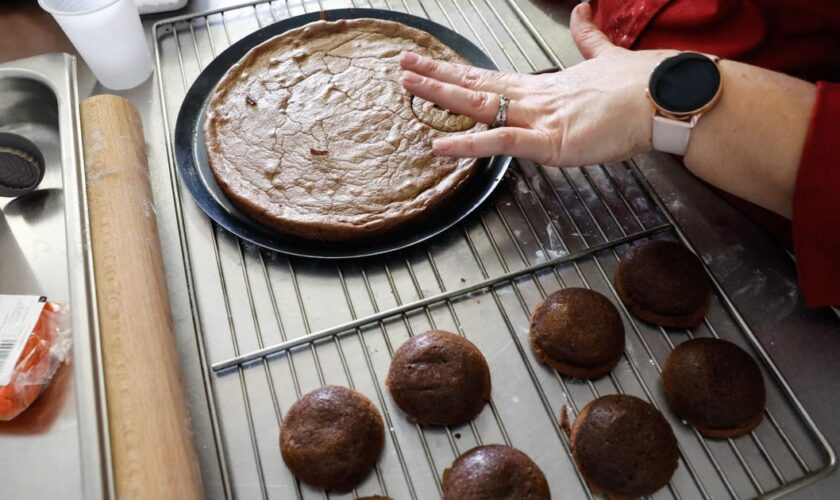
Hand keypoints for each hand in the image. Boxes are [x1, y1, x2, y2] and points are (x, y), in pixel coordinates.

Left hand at [399, 3, 675, 166]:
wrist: (664, 96)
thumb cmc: (639, 84)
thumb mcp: (606, 57)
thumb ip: (587, 38)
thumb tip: (583, 10)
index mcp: (544, 86)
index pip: (490, 76)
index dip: (459, 70)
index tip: (432, 63)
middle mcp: (534, 98)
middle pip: (476, 84)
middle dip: (437, 76)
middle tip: (404, 66)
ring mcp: (539, 117)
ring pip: (479, 104)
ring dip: (441, 95)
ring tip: (409, 85)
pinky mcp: (550, 141)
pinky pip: (501, 142)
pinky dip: (469, 145)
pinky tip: (441, 146)